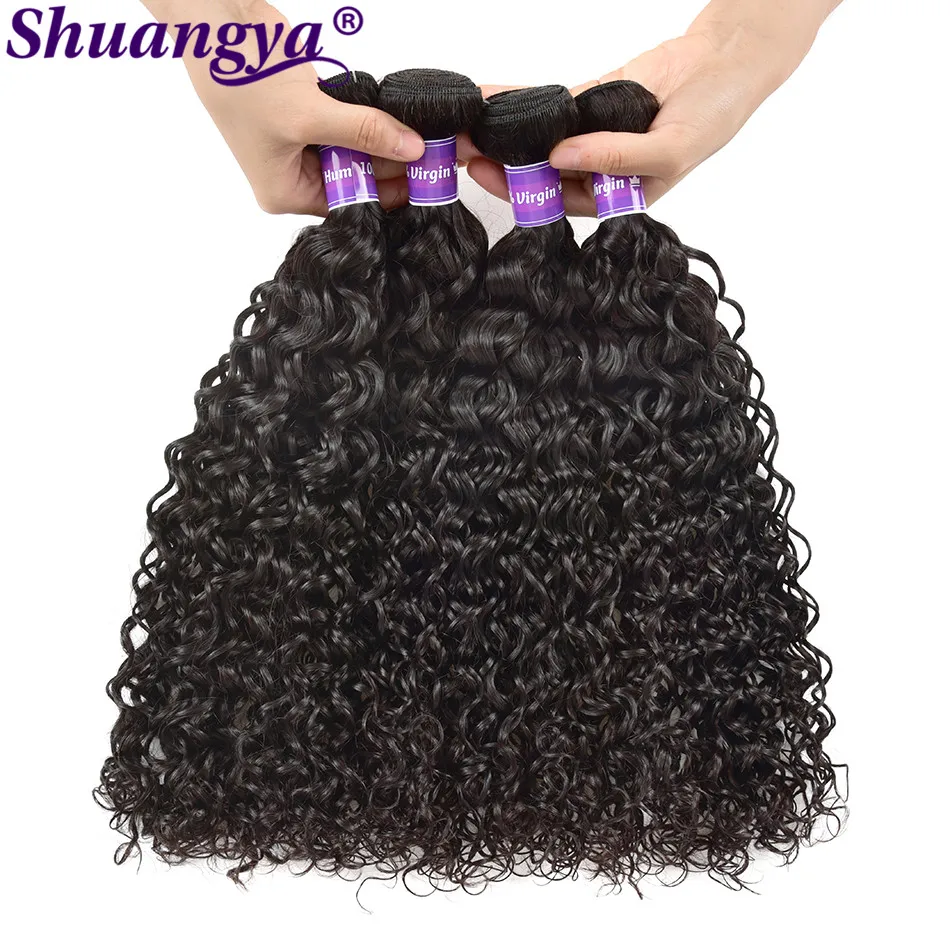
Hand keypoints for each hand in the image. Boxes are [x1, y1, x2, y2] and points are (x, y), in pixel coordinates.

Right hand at [142, 0, 424, 213]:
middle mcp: (296, 174)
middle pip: (357, 180)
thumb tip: (411, 148)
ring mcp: (304, 143)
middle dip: (394, 166)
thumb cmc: (241, 76)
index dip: (389, 194)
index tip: (428, 180)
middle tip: (438, 156)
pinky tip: (403, 118)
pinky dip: (375, 120)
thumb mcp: (307, 114)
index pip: (350, 204)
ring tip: (430, 137)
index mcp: (286, 192)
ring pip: (359, 152)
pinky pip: (352, 125)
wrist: (216, 19)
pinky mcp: (313, 112)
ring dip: (389, 141)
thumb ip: (364, 132)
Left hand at [467, 0, 841, 213]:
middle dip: (503, 165)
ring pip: (540, 138)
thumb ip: (615, 157)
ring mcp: (592, 135)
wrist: (727, 60)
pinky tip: (490, 97)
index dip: (526, 192)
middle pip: (543, 173)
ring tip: (464, 128)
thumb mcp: (670, 148)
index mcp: (619, 195)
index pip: (563, 201)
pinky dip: (521, 99)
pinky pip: (550, 102)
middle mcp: (600, 170)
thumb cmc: (712, 115)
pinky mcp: (590, 101)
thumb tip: (559, 157)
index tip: (490, 175)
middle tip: (462, 152)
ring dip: (505, 134)